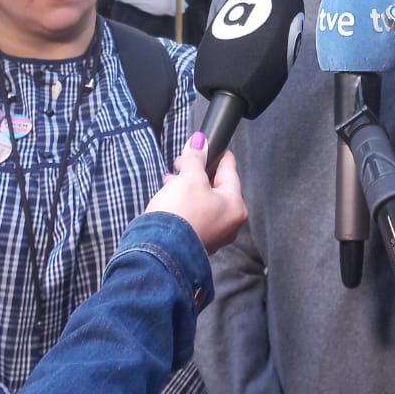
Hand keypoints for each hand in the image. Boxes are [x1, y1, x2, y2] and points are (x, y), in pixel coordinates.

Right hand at [143, 137, 246, 253]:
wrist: (158, 252)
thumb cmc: (180, 215)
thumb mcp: (189, 178)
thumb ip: (196, 157)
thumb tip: (200, 141)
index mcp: (235, 205)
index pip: (230, 170)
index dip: (216, 154)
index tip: (205, 145)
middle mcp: (229, 223)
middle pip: (216, 186)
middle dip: (197, 172)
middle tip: (182, 162)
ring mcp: (214, 234)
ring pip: (204, 200)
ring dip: (188, 187)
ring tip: (172, 178)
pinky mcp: (196, 241)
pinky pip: (195, 214)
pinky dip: (184, 203)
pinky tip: (170, 196)